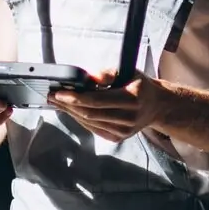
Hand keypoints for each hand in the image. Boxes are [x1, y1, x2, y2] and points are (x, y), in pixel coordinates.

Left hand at [48, 70, 166, 142]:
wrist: (156, 106)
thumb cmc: (140, 86)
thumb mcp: (128, 71)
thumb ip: (107, 74)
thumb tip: (88, 78)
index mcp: (132, 98)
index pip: (96, 100)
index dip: (75, 98)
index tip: (59, 92)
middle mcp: (128, 118)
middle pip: (90, 113)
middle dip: (68, 105)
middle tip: (52, 96)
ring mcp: (123, 131)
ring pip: (89, 122)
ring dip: (71, 112)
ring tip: (58, 102)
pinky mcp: (118, 138)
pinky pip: (93, 128)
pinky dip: (80, 119)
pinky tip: (71, 110)